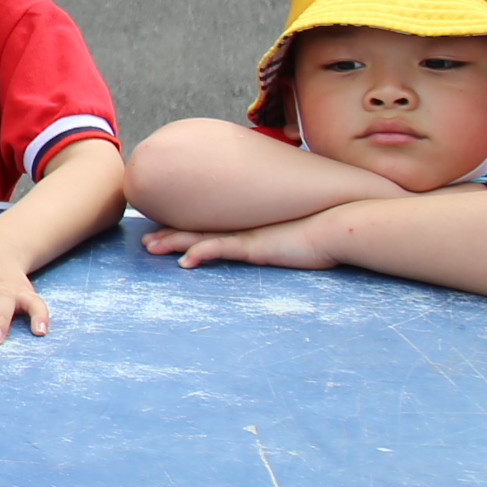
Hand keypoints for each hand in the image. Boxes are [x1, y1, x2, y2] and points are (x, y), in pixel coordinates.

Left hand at [141, 219, 336, 275]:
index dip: (189, 230)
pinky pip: (223, 249)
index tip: (166, 232)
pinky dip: (201, 253)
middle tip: (145, 240)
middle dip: (170, 235)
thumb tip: (282, 240)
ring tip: (150, 247)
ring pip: (202, 238)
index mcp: (251, 228)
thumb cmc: (325, 232)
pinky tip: (185, 261)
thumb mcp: (298, 237)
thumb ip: (284, 239)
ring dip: (174, 242)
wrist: (341, 225)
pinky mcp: (257, 247)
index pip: (214, 228)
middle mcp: (245, 229)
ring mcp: (249, 236)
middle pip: (200, 230)